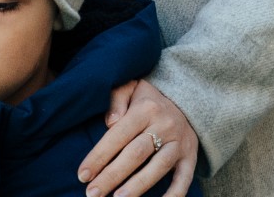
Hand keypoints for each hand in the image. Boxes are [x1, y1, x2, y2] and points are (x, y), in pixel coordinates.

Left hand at [81, 79, 197, 196]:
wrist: (188, 99)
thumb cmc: (149, 99)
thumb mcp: (132, 87)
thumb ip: (117, 99)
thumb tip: (110, 122)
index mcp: (146, 109)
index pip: (118, 135)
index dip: (99, 156)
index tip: (83, 175)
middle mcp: (164, 125)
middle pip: (135, 154)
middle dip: (112, 176)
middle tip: (93, 193)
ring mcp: (179, 143)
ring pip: (158, 167)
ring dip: (137, 186)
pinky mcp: (190, 156)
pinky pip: (185, 178)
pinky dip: (174, 193)